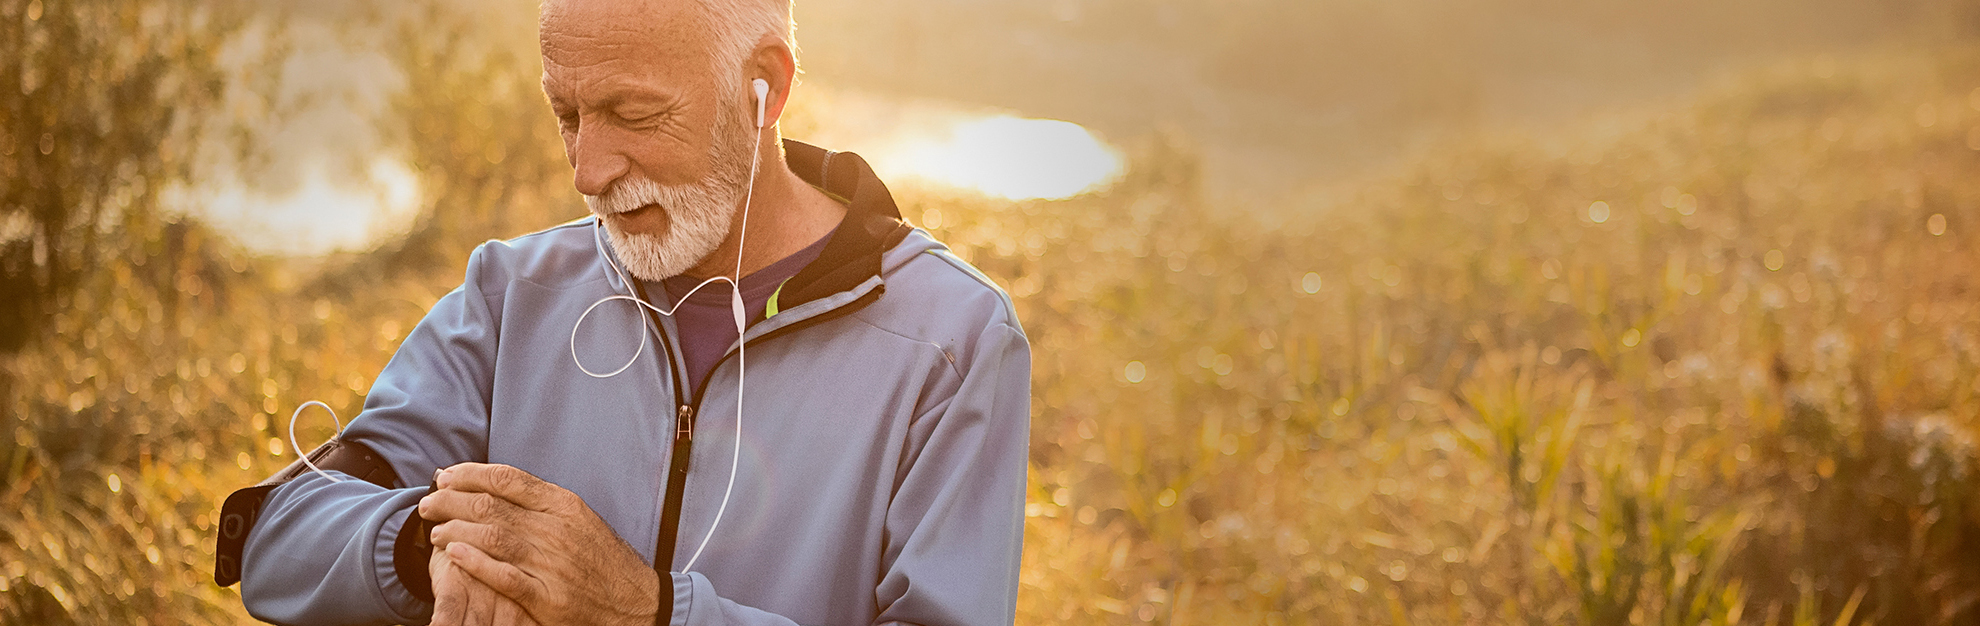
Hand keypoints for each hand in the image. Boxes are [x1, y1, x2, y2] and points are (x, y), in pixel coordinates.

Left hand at [420, 463, 661, 625]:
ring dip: (456, 530)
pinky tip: (456, 554)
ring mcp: (552, 563)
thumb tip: (500, 487)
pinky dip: (477, 563)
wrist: (637, 602)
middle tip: (428, 504)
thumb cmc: (604, 561)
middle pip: (492, 505)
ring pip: (493, 536)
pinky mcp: (549, 597)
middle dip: (451, 501)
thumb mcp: (580, 519)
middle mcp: (557, 529)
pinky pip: (505, 576)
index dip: (470, 474)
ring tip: (435, 531)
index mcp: (564, 506)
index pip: (508, 479)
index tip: (445, 477)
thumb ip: (543, 504)